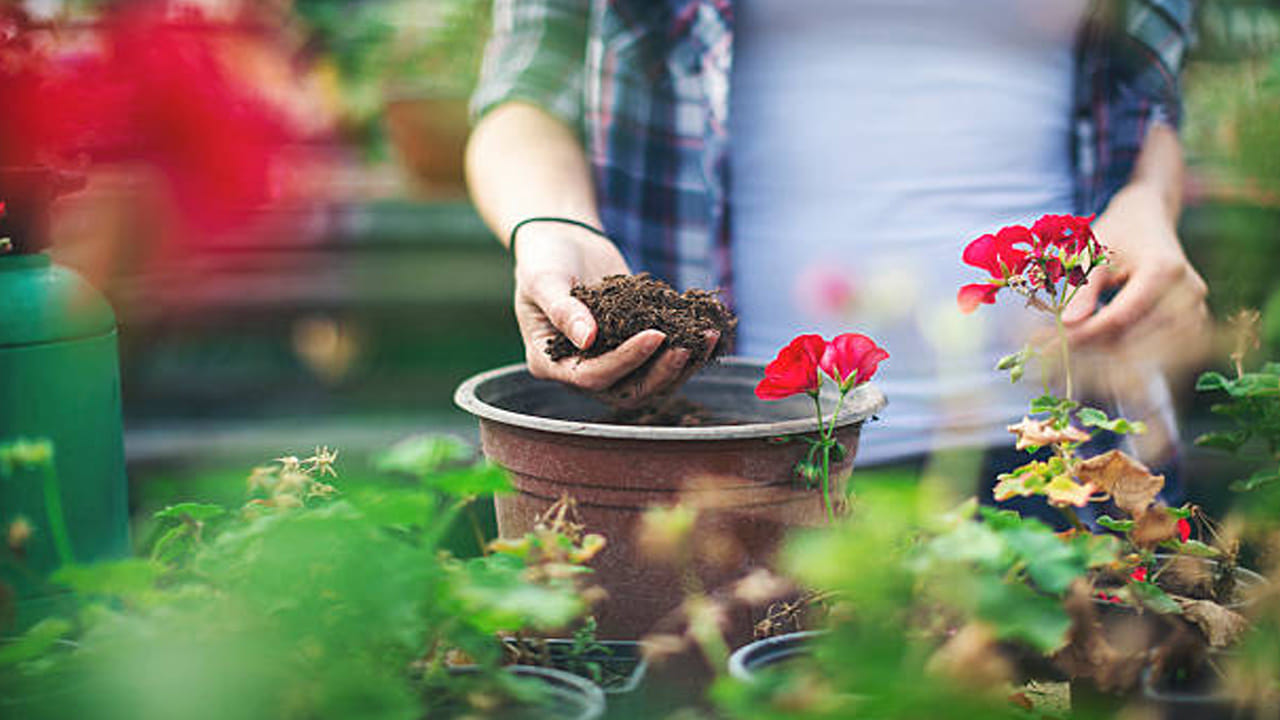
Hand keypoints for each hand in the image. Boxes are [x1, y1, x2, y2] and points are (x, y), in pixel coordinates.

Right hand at [514, 223, 715, 405]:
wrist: (563, 244)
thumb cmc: (544, 259)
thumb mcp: (545, 279)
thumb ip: (562, 309)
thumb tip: (588, 339)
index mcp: (549, 363)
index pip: (591, 376)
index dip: (625, 360)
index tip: (655, 334)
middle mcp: (579, 372)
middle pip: (626, 391)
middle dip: (660, 373)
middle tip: (686, 347)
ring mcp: (609, 364)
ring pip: (650, 384)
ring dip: (681, 367)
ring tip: (706, 338)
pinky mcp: (632, 350)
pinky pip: (661, 363)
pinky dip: (687, 353)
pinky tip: (708, 333)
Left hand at [1062, 183, 1210, 375]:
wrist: (1150, 221)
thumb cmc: (1119, 233)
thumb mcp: (1094, 252)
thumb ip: (1084, 288)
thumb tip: (1069, 324)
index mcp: (1164, 270)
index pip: (1120, 317)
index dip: (1084, 335)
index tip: (1053, 345)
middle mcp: (1187, 293)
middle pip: (1133, 339)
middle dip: (1091, 349)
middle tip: (1054, 353)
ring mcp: (1195, 310)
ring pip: (1145, 353)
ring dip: (1107, 357)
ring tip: (1072, 351)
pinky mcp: (1193, 324)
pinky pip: (1159, 353)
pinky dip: (1127, 357)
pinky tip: (1099, 351)